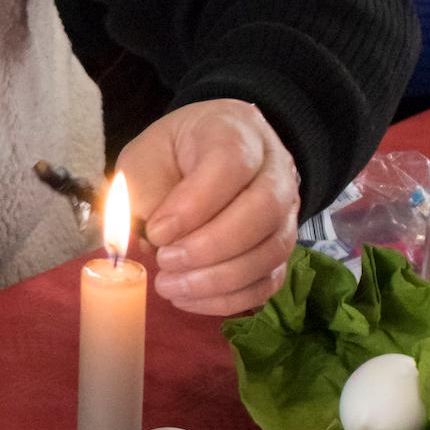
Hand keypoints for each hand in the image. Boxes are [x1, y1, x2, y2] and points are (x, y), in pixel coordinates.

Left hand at [118, 99, 299, 314]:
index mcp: (236, 132)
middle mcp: (275, 169)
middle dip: (209, 246)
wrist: (209, 153)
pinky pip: (269, 280)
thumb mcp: (145, 158)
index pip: (231, 164)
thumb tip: (143, 242)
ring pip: (272, 250)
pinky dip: (229, 298)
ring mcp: (286, 211)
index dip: (193, 205)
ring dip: (218, 279)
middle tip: (165, 261)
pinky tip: (188, 298)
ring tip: (169, 285)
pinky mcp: (280, 247)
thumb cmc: (174, 154)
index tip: (157, 231)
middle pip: (263, 210)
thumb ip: (142, 193)